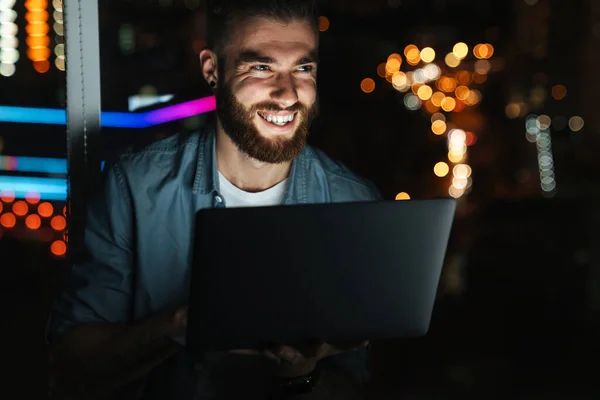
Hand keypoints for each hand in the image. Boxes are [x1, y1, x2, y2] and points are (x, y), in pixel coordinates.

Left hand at [231, 340, 368, 377]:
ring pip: (266, 353)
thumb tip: (367, 338)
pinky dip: (236, 349)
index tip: (318, 341)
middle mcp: (290, 353)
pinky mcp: (258, 351)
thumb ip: (347, 343)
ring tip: (257, 344)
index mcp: (307, 351)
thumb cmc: (309, 349)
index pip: (314, 349)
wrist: (289, 366)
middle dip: (284, 351)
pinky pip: (245, 351)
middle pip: (287, 353)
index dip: (315, 346)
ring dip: (262, 350)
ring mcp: (272, 353)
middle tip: (278, 346)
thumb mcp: (330, 347)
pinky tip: (224, 346)